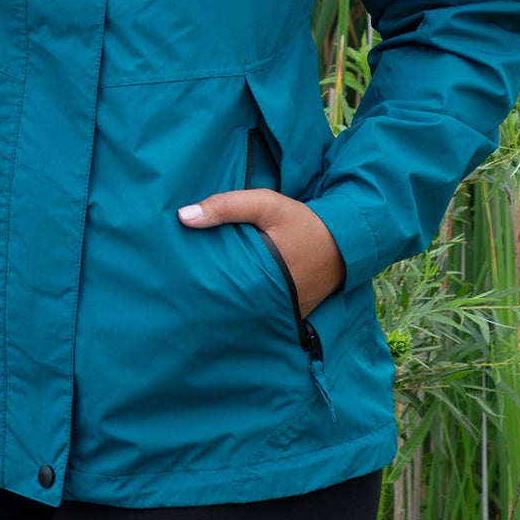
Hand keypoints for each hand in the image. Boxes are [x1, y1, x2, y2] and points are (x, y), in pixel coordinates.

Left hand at [179, 190, 345, 318]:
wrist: (345, 241)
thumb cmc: (302, 222)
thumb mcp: (266, 205)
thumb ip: (227, 206)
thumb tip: (183, 216)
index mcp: (260, 277)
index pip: (217, 289)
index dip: (195, 285)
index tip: (174, 278)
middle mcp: (270, 303)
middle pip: (228, 303)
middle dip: (207, 296)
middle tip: (180, 288)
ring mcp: (282, 313)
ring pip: (244, 310)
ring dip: (227, 301)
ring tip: (199, 294)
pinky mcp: (291, 315)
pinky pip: (262, 311)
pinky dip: (249, 304)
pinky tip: (233, 296)